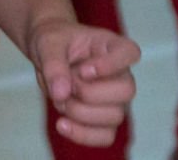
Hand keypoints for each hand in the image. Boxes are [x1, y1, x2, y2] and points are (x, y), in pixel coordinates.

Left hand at [28, 18, 139, 148]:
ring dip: (80, 112)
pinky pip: (105, 136)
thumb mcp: (46, 44)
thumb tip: (62, 94)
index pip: (131, 53)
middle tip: (67, 84)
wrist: (46, 54)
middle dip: (89, 93)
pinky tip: (62, 123)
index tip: (83, 69)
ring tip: (60, 99)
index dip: (111, 65)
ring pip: (115, 117)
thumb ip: (54, 65)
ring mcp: (115, 98)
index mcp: (110, 46)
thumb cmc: (52, 42)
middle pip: (126, 91)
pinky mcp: (104, 119)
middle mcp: (119, 73)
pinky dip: (82, 134)